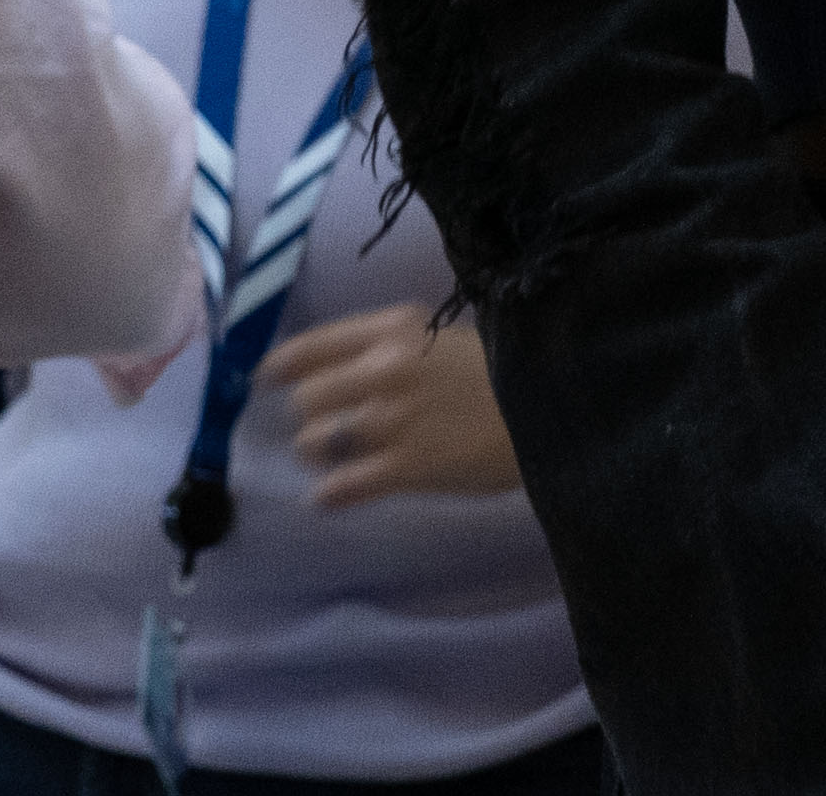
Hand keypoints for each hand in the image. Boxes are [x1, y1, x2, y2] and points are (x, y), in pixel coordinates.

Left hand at [266, 305, 521, 506]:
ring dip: (322, 453)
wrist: (557, 404)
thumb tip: (332, 370)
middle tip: (335, 424)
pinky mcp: (405, 467)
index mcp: (396, 330)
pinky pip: (339, 488)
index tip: (269, 381)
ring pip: (314, 443)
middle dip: (313, 415)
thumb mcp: (446, 337)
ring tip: (341, 458)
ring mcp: (393, 421)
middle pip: (305, 400)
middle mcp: (385, 370)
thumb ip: (391, 347)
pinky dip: (330, 494)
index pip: (309, 348)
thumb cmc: (505, 369)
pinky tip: (337, 494)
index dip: (279, 368)